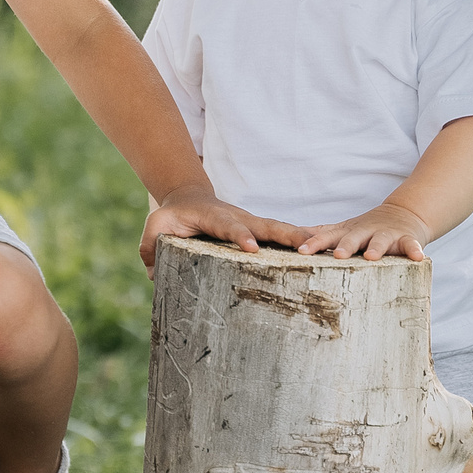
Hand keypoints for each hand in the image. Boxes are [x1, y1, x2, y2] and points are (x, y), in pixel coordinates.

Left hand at [141, 185, 307, 270]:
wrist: (188, 197)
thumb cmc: (173, 216)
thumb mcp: (156, 226)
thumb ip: (151, 247)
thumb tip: (154, 275)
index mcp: (215, 217)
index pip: (229, 227)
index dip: (241, 236)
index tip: (253, 248)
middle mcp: (238, 217)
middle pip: (264, 225)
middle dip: (284, 235)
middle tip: (305, 246)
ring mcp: (251, 221)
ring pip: (278, 228)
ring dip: (299, 237)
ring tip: (321, 248)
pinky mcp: (259, 228)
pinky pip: (281, 234)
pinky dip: (299, 240)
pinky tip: (319, 250)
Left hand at [298, 201, 434, 260]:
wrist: (404, 214)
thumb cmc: (366, 229)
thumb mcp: (343, 230)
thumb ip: (320, 234)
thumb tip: (288, 238)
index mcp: (348, 232)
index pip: (328, 237)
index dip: (315, 243)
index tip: (302, 251)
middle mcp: (366, 232)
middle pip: (354, 238)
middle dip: (346, 246)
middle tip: (337, 255)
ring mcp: (387, 234)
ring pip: (381, 241)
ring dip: (376, 248)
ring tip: (372, 257)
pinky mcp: (407, 239)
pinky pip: (412, 245)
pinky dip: (415, 250)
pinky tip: (418, 258)